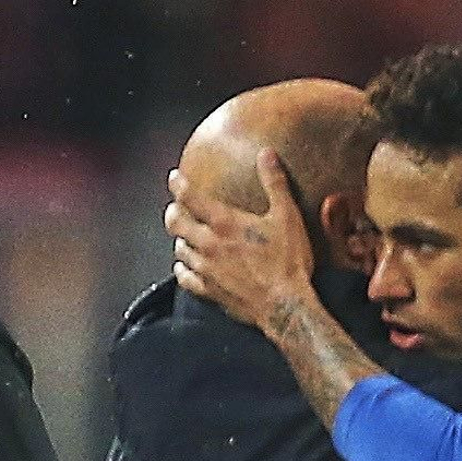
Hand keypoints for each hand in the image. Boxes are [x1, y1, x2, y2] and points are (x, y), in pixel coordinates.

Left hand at [166, 149, 314, 330]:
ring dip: (180, 240)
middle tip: (175, 208)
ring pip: (180, 250)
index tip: (174, 178)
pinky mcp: (210, 292)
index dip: (178, 185)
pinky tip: (184, 267)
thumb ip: (274, 183)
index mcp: (225, 223)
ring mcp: (207, 270)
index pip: (190, 197)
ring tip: (184, 236)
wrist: (285, 306)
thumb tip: (267, 154)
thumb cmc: (288, 262)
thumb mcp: (287, 216)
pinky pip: (185, 279)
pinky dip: (182, 270)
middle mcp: (209, 245)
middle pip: (176, 224)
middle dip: (173, 212)